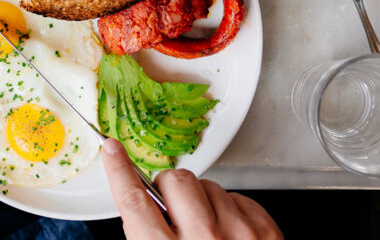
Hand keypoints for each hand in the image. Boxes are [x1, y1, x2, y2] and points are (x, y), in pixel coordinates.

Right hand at [101, 138, 281, 239]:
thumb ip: (147, 239)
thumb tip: (141, 211)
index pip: (134, 202)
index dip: (119, 170)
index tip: (112, 150)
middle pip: (175, 182)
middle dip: (170, 190)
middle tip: (173, 210)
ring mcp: (239, 235)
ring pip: (210, 186)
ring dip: (203, 202)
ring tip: (207, 232)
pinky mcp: (267, 233)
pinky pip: (240, 198)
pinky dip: (231, 211)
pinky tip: (229, 234)